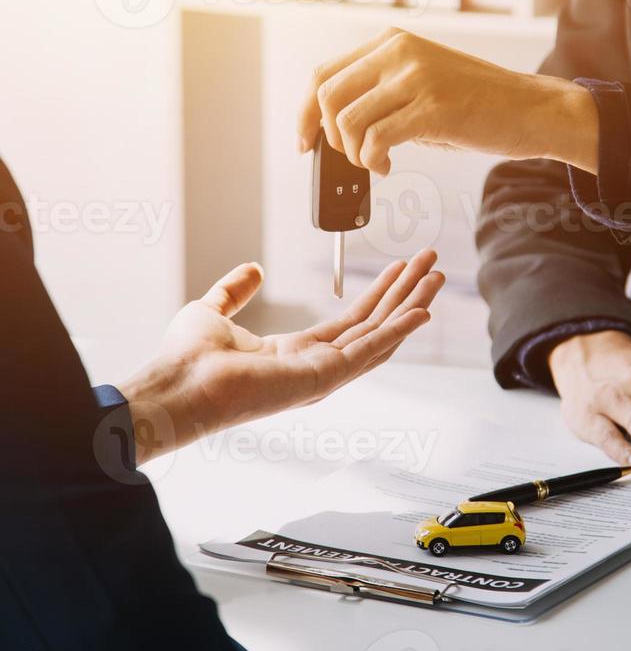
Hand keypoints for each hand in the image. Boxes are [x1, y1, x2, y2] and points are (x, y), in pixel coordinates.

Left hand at [119, 250, 444, 463]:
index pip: (350, 322)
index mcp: (294, 354)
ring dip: (410, 304)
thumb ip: (235, 290)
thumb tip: (254, 269)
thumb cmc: (186, 361)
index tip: (399, 268)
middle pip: (374, 324)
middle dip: (405, 293)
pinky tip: (422, 311)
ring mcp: (323, 374)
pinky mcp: (324, 377)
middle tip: (431, 265)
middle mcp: (316, 366)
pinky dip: (398, 330)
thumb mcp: (212, 310)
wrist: (176, 386)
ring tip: (434, 277)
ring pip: (379, 333)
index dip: (378, 294)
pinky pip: (369, 350)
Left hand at [296, 27, 598, 175]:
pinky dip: (373, 161)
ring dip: (354, 154)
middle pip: (326, 96)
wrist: (533, 109)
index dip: (304, 112)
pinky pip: (375, 140)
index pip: (324, 74)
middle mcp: (399, 53)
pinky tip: (388, 166)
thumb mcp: (425, 82)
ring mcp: (416, 79)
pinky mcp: (432, 109)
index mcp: (393, 42)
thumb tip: (338, 127)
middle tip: (351, 157)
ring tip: (377, 162)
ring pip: (347, 121)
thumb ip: (384, 92)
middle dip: (327, 137)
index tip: (304, 142)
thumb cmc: (482, 104)